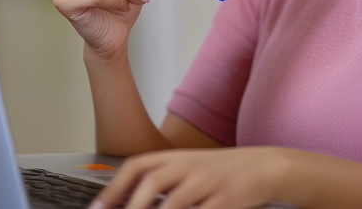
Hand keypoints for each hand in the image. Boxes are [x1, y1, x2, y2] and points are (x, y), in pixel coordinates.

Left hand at [91, 147, 290, 208]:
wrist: (264, 166)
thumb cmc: (222, 171)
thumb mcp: (190, 168)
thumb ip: (164, 180)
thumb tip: (130, 200)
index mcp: (176, 157)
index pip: (137, 166)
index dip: (114, 187)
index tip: (97, 207)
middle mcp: (189, 166)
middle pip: (151, 182)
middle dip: (130, 206)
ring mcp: (207, 183)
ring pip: (173, 203)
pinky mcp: (225, 200)